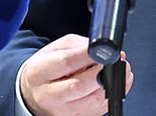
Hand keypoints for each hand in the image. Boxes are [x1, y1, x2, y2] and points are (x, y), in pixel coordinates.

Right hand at [19, 34, 133, 114]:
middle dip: (102, 73)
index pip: (66, 63)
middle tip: (117, 61)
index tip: (104, 50)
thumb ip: (79, 46)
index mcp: (40, 72)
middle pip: (79, 86)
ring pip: (90, 102)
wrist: (33, 94)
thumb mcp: (56, 48)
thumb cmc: (46, 69)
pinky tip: (115, 84)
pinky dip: (109, 97)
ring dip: (111, 86)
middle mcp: (48, 95)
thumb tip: (102, 50)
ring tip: (122, 72)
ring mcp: (61, 111)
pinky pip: (96, 111)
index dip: (88, 55)